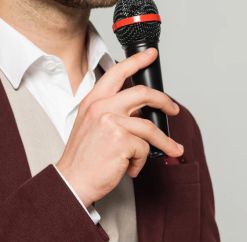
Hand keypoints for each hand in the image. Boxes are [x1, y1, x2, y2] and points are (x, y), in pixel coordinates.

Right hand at [55, 48, 183, 206]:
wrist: (72, 181)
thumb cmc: (83, 158)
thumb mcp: (91, 126)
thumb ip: (112, 114)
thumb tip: (140, 112)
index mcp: (93, 101)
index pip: (117, 73)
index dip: (136, 61)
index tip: (150, 54)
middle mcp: (101, 108)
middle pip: (142, 93)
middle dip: (164, 101)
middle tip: (173, 109)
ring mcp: (111, 122)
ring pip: (150, 127)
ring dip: (164, 142)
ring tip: (171, 150)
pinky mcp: (121, 140)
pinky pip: (144, 149)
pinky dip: (141, 161)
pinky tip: (130, 167)